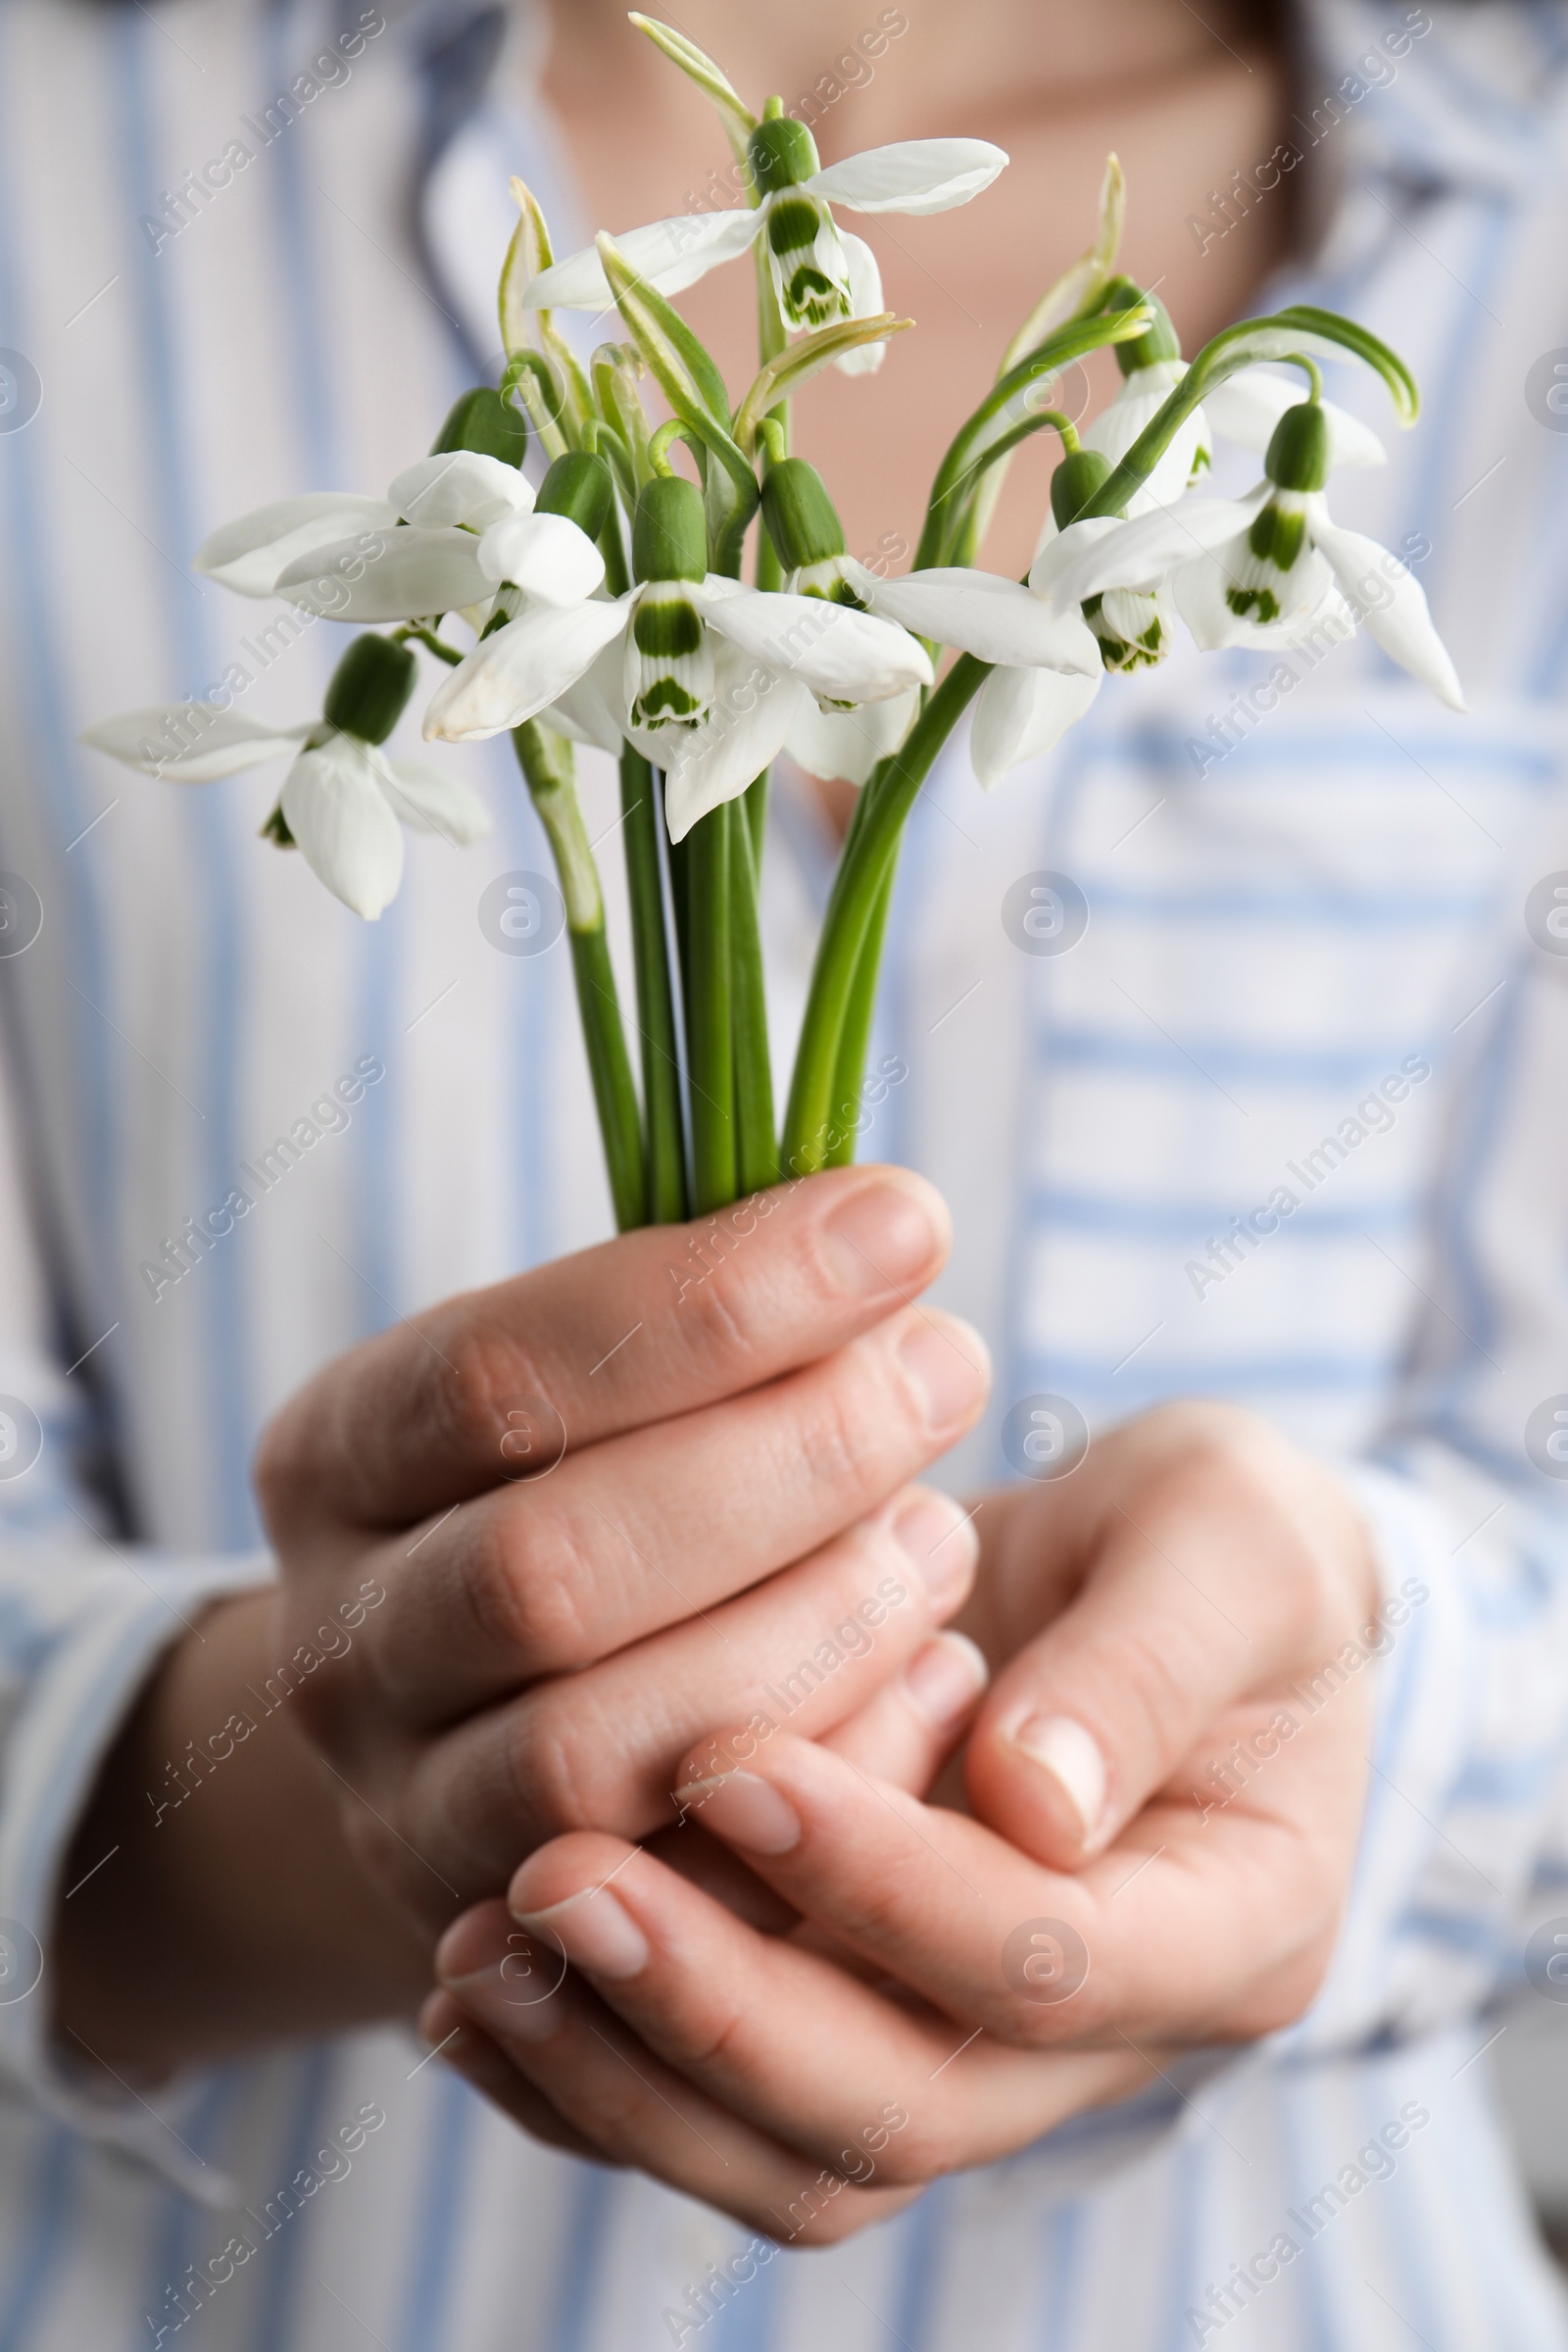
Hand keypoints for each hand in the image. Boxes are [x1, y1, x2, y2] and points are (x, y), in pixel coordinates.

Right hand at [55, 1167, 989, 2067]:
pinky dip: (835, 1781)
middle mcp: (339, 1640)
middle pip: (548, 1572)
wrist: (488, 1708)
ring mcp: (408, 1807)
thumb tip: (887, 1229)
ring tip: (942, 1534)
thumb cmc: (593, 1478)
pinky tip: (943, 1677)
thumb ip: (704, 1312)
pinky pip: (678, 1893)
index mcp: (338, 1454)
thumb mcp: (595, 1373)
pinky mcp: (517, 1933)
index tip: (906, 1226)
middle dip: (786, 1463)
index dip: (720, 1300)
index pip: (505, 1371)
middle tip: (946, 1374)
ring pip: (598, 1753)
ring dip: (813, 1632)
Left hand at [422, 1402, 1380, 2240]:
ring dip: (626, 2068)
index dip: (879, 1880)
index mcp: (1230, 1926)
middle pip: (896, 2106)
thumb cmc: (1216, 1537)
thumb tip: (1032, 1799)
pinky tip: (474, 1987)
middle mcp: (1102, 2035)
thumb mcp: (1233, 1539)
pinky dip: (597, 2070)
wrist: (1161, 1577)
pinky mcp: (865, 2020)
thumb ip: (1151, 1661)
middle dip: (714, 2008)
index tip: (725, 1758)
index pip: (1042, 1964)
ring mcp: (975, 2049)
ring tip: (483, 1943)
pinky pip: (725, 2112)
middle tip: (552, 1881)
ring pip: (793, 2150)